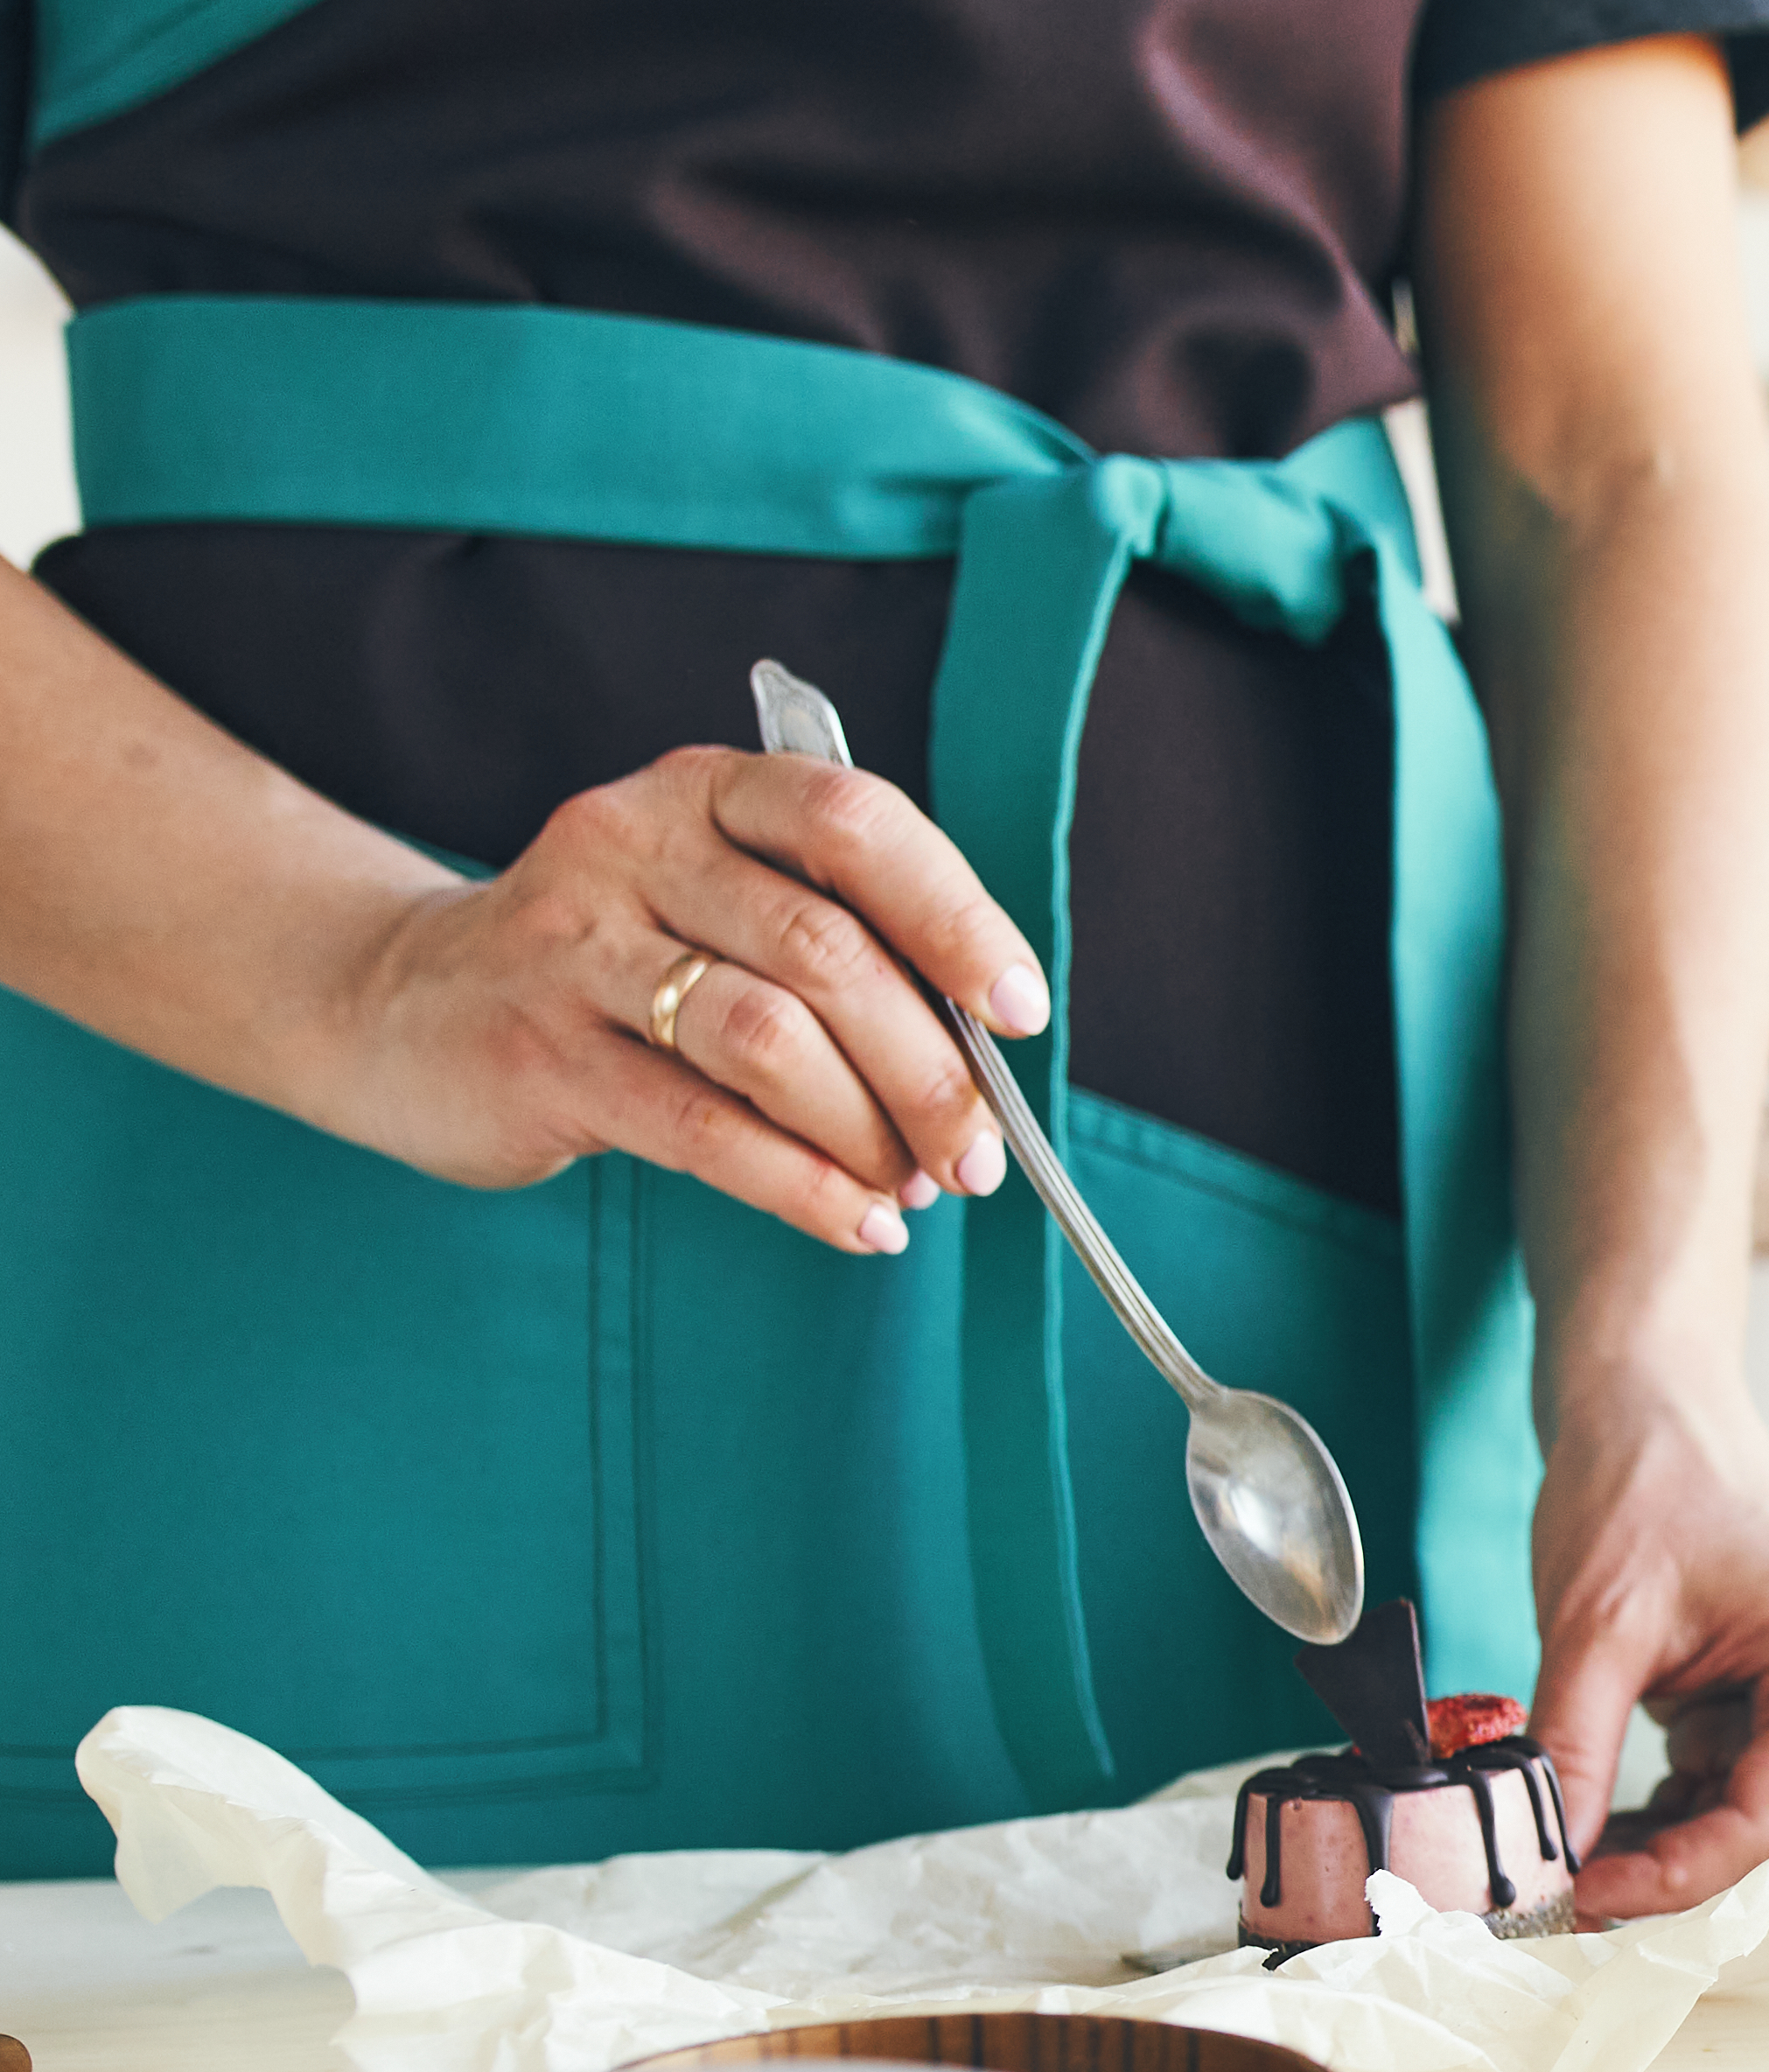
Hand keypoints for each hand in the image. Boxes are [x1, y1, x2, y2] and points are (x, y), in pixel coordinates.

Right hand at [323, 746, 1048, 1252]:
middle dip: (928, 1068)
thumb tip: (979, 1057)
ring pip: (769, 1041)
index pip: (852, 822)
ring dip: (868, 1131)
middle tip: (973, 1153)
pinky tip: (854, 1222)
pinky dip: (803, 1186)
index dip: (955, 917)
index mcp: (702, 795)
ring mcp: (572, 949)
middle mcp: (631, 849)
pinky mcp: (537, 1056)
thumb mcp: (712, 910)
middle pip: (826, 951)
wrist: (394, 1004)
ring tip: (910, 1188)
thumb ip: (833, 946)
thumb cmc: (608, 965)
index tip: (1016, 1013)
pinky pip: (705, 1131)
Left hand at [1529, 1366, 1768, 1918]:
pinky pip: (1739, 1806)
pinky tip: (1597, 1835)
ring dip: (1672, 1863)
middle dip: (1678, 1879)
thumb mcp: (1596, 1624)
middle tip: (1565, 1899)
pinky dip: (1672, 1830)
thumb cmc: (1646, 1483)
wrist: (1655, 1410)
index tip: (1579, 1895)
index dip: (1681, 1874)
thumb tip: (1545, 1864)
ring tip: (1569, 1869)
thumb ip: (1575, 1750)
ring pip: (1763, 1838)